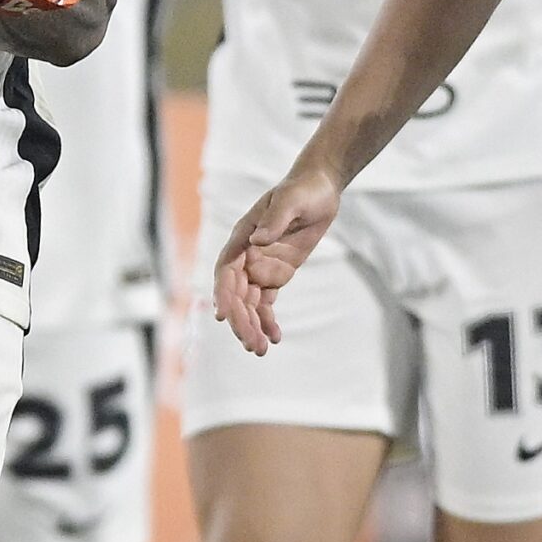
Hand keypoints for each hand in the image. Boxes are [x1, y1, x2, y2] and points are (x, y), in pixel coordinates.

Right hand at [211, 169, 343, 353]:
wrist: (318, 190)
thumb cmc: (302, 190)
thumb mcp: (290, 200)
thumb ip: (274, 220)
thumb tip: (257, 241)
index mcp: (242, 237)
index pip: (225, 271)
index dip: (222, 294)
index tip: (224, 316)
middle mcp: (246, 256)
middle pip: (236, 294)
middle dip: (240, 320)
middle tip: (251, 345)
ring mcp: (260, 267)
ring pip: (249, 303)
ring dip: (251, 326)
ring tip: (260, 350)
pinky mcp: (276, 275)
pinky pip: (266, 302)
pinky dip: (267, 320)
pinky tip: (274, 337)